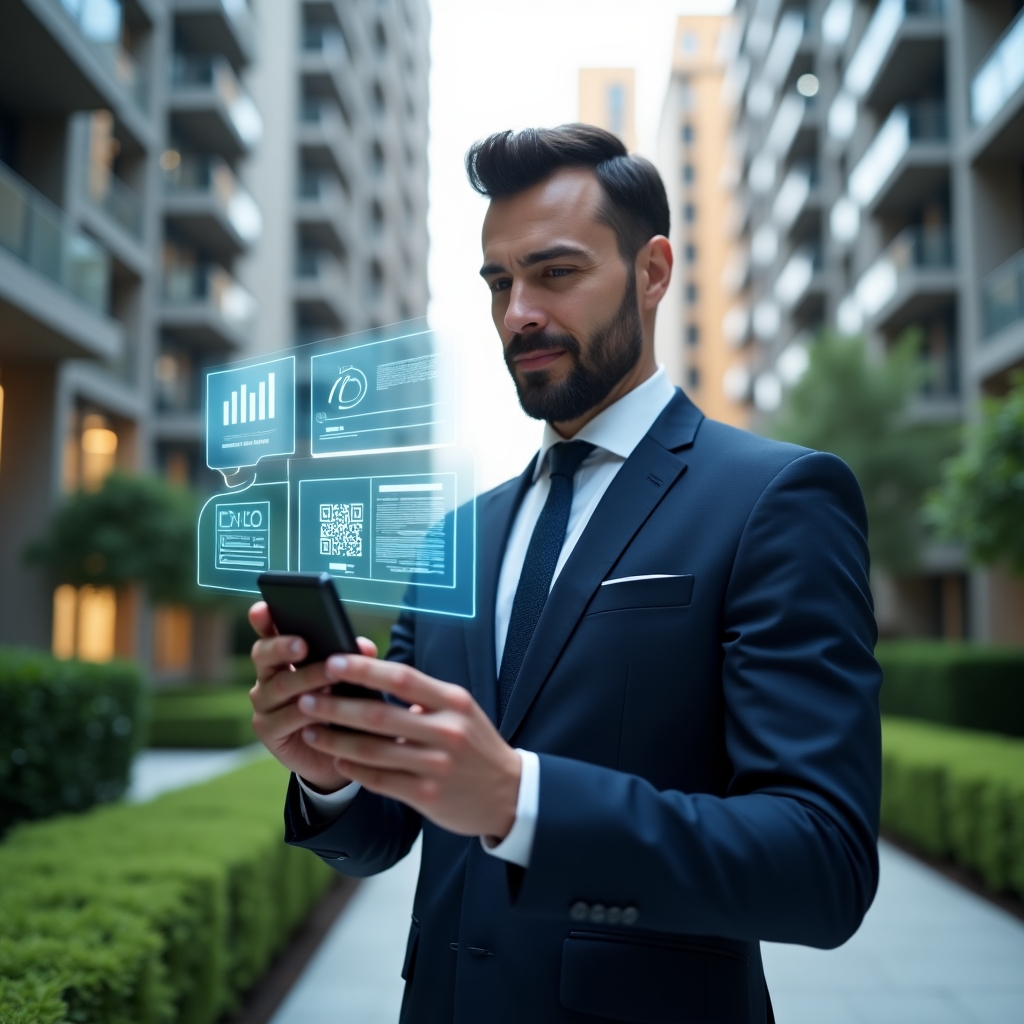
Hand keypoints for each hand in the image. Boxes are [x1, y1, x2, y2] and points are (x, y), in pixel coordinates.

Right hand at [247, 601, 377, 792]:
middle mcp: (267, 676)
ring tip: (332, 675)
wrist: (335, 752)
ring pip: (281, 686)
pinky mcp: (269, 731)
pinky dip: (307, 712)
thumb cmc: (339, 705)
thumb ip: (350, 659)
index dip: (263, 619)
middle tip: (303, 643)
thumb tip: (364, 648)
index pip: (268, 631)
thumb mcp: (346, 678)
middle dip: (282, 646)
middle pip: (263, 654)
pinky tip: (324, 709)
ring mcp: (264, 705)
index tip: (264, 606)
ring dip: (308, 678)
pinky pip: (287, 717)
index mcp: (282, 656)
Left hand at [296, 654, 521, 840]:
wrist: (509, 794)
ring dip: (335, 739)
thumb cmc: (475, 745)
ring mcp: (438, 766)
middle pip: (379, 715)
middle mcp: (447, 731)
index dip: (364, 670)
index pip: (402, 678)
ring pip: (373, 751)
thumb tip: (372, 676)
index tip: (332, 662)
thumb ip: (422, 696)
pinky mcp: (428, 797)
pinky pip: (380, 780)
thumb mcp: (460, 711)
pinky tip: (336, 759)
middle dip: (336, 706)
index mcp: (453, 702)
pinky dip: (354, 769)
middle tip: (305, 697)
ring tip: (309, 730)